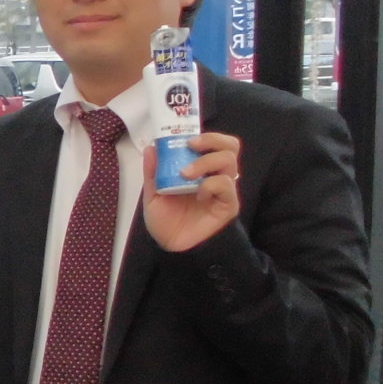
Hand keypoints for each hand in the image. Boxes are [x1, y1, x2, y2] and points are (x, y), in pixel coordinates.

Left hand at [142, 132, 240, 252]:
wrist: (173, 248)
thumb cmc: (167, 221)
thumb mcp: (153, 194)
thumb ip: (154, 172)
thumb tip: (152, 147)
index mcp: (199, 169)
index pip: (213, 144)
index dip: (204, 136)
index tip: (183, 136)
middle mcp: (215, 175)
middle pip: (229, 146)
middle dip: (212, 140)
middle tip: (191, 145)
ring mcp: (224, 189)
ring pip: (229, 161)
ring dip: (205, 162)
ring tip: (185, 174)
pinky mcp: (228, 204)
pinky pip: (227, 186)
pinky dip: (211, 184)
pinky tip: (199, 194)